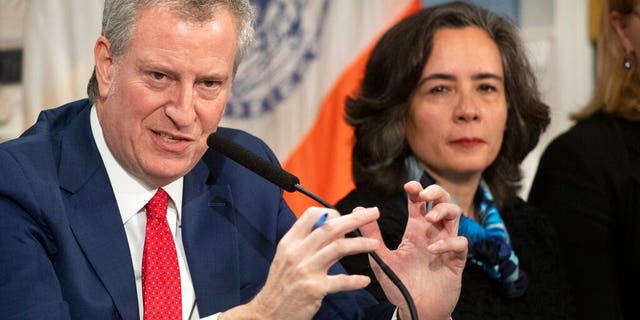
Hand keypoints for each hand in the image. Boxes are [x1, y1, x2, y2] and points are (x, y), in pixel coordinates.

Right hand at [221, 207, 380, 319]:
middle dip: (355, 219)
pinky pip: (340, 281)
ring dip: (360, 244)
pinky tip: (364, 280)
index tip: (345, 216)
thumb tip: (329, 227)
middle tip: (373, 214)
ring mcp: (306, 270)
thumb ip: (306, 242)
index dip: (331, 212)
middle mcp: (297, 252)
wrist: (268, 312)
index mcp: (290, 242)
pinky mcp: (315, 289)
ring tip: (375, 244)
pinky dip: (354, 280)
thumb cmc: (281, 284)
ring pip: (338, 248)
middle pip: (330, 227)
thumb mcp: (286, 257)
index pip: (311, 216)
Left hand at [360, 181, 466, 319]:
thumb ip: (371, 235)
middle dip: (436, 192)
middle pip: (442, 201)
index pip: (419, 202)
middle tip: (423, 195)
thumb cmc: (400, 284)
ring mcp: (445, 245)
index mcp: (415, 230)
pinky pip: (460, 244)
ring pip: (455, 216)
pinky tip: (433, 250)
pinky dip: (449, 243)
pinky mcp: (456, 261)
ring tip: (429, 219)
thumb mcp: (381, 258)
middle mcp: (432, 233)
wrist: (415, 310)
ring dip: (444, 212)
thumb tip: (358, 209)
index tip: (408, 185)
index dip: (416, 189)